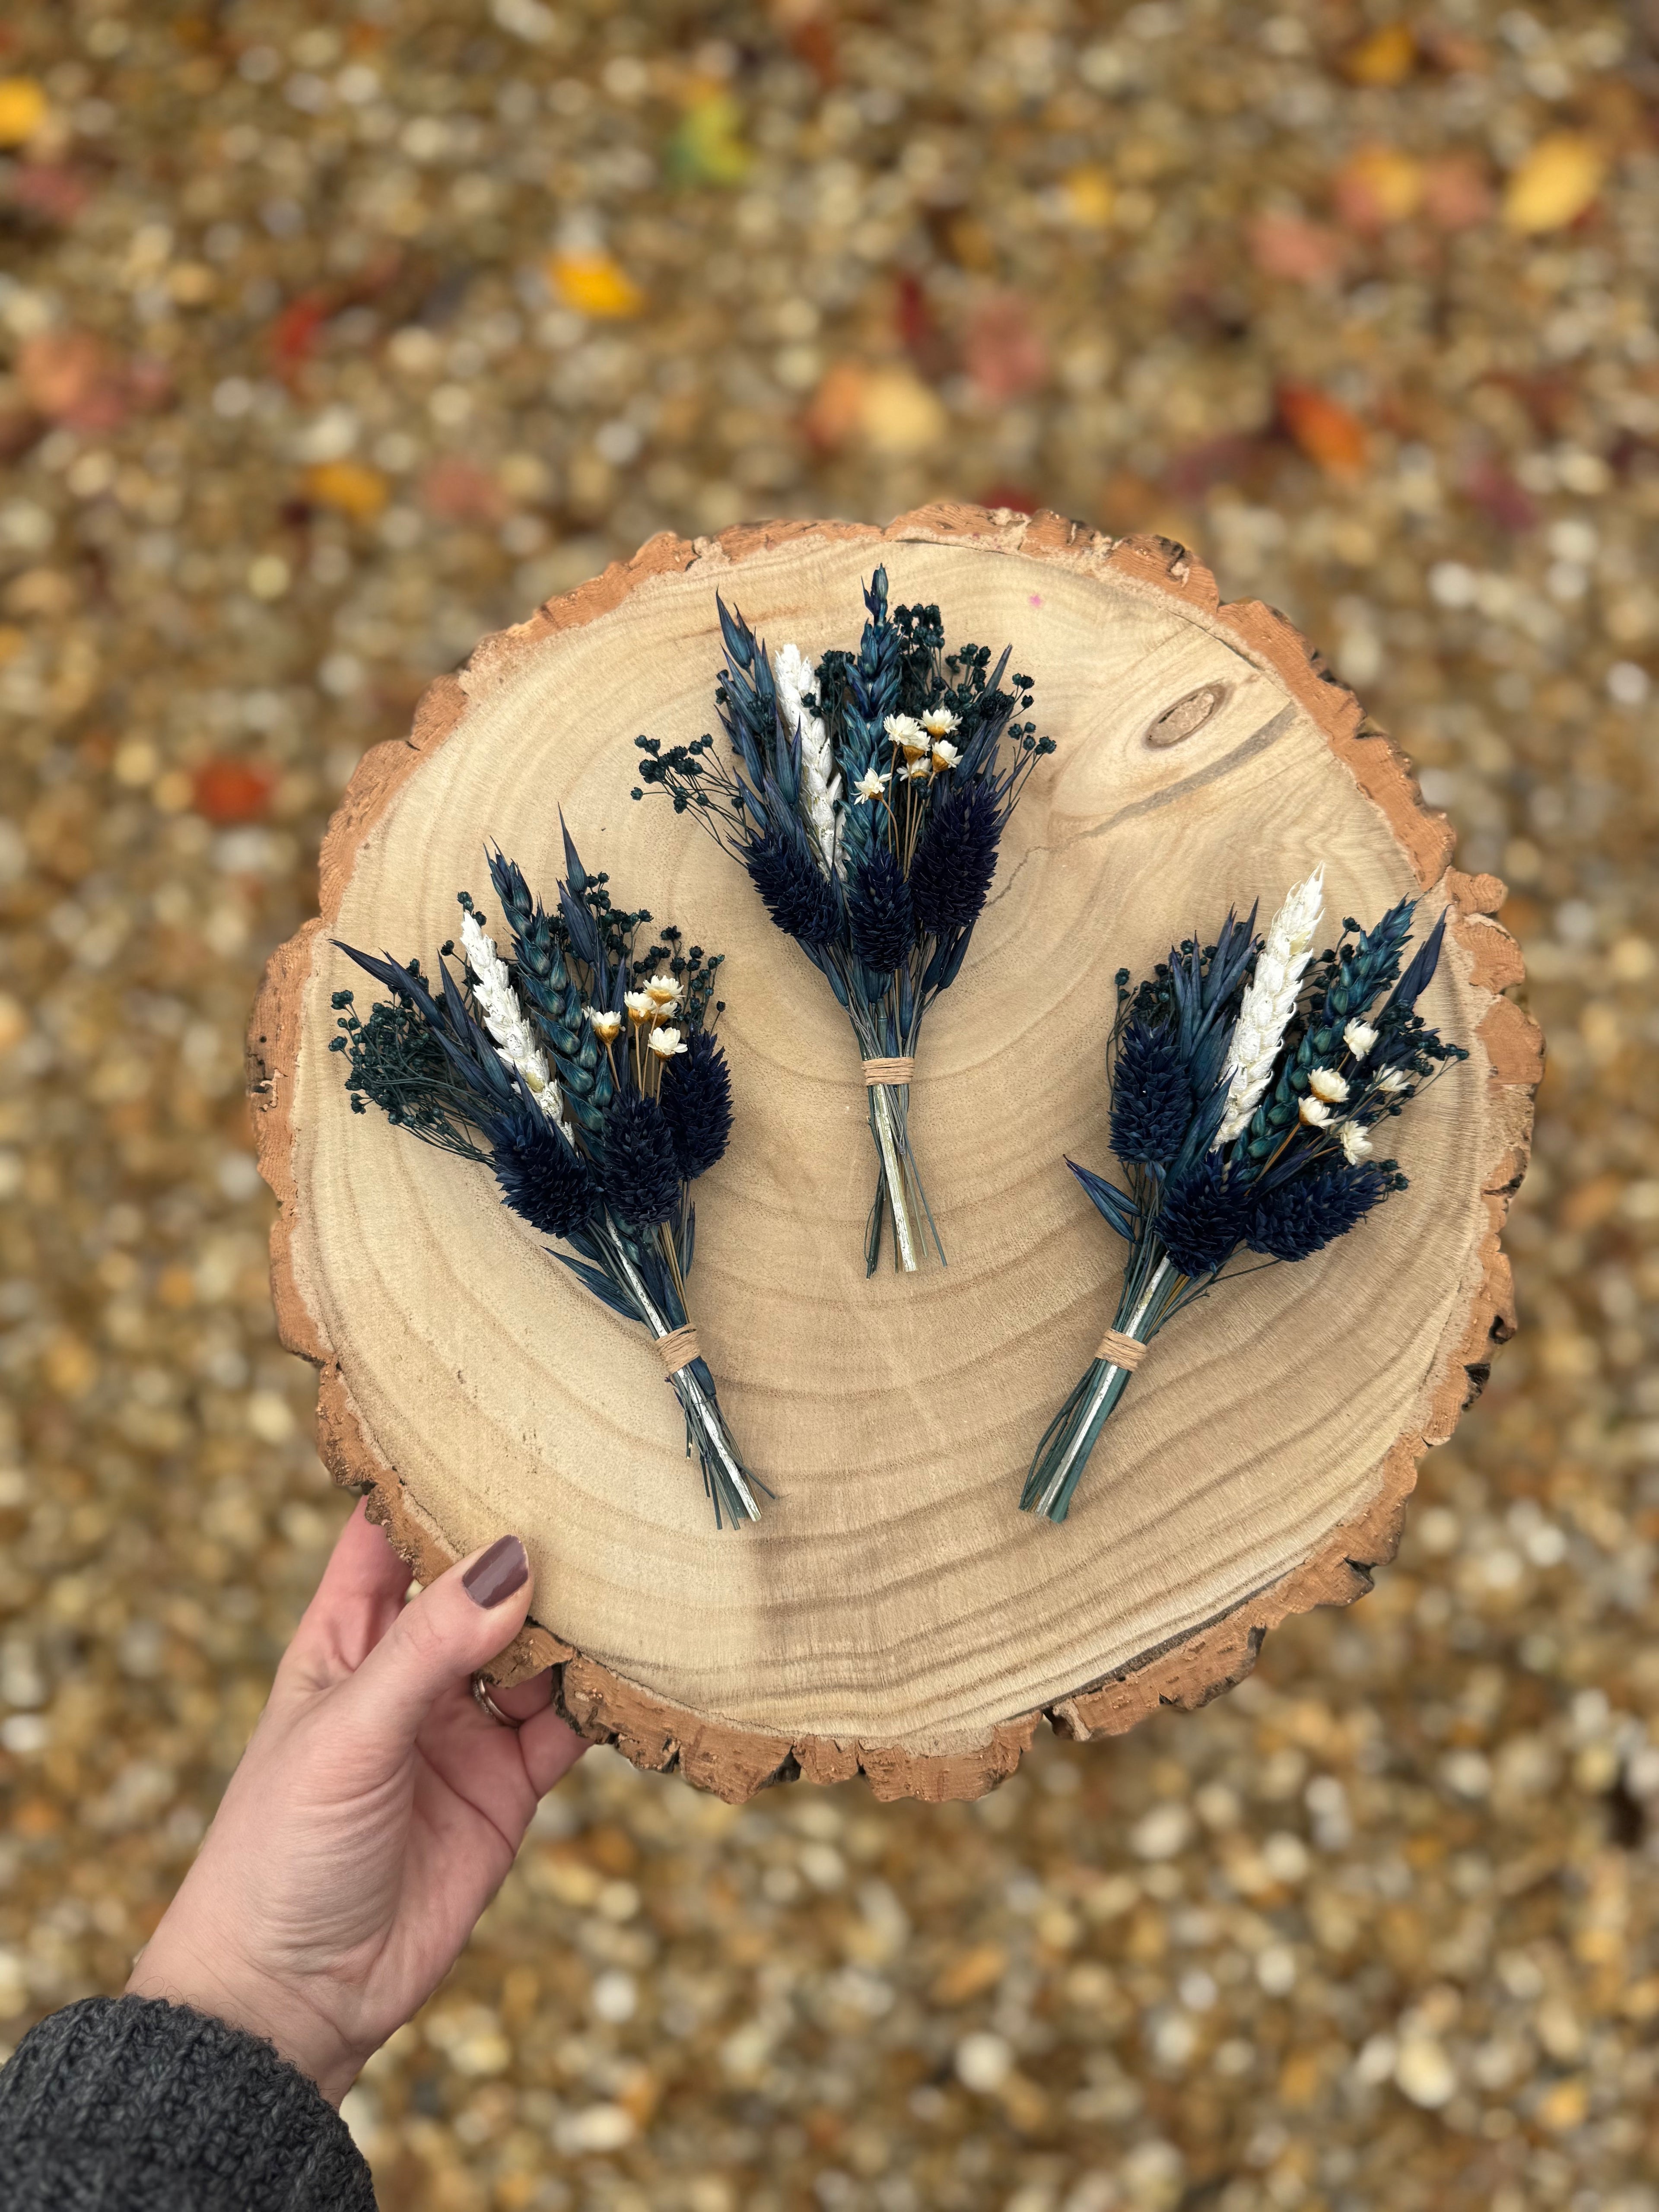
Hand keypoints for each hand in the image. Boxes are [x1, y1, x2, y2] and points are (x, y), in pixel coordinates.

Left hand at [127, 1500, 585, 2102]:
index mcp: (344, 1639)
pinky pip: (567, 1724)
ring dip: (578, 1618)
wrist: (293, 1997)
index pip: (388, 1533)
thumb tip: (512, 1561)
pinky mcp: (507, 1787)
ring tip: (635, 1571)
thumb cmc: (278, 1853)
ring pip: (536, 1648)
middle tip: (599, 1486)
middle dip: (531, 1542)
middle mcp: (409, 1672)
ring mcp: (463, 1728)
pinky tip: (640, 1666)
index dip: (430, 1476)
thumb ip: (429, 1648)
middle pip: (480, 1583)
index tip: (492, 1417)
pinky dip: (603, 1697)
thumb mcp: (345, 1734)